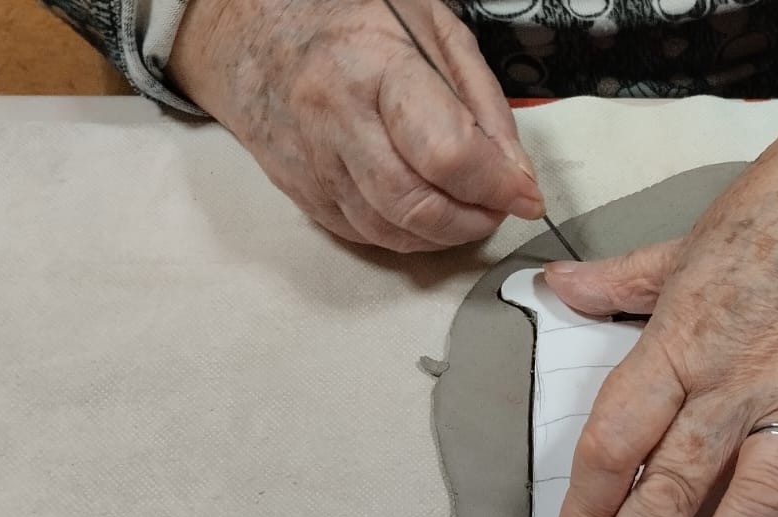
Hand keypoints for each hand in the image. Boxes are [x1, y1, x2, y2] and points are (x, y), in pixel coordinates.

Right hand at [169, 0, 543, 249]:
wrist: (252, 33)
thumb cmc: (348, 20)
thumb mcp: (431, 28)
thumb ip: (480, 100)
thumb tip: (515, 173)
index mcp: (373, 67)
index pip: (447, 153)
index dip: (497, 185)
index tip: (525, 195)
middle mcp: (334, 120)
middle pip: (416, 205)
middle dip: (473, 220)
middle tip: (498, 206)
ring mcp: (311, 163)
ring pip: (391, 231)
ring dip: (443, 234)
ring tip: (468, 208)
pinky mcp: (300, 192)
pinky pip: (364, 233)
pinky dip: (406, 232)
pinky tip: (424, 209)